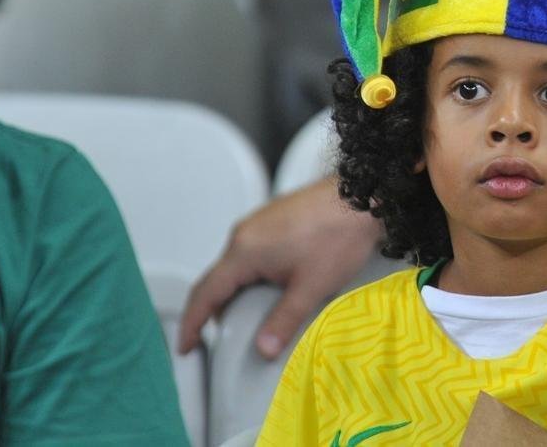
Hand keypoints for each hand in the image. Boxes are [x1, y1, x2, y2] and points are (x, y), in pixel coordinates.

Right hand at [177, 175, 381, 358]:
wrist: (363, 197)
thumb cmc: (339, 234)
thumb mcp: (311, 286)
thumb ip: (283, 320)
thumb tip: (262, 349)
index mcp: (244, 251)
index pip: (205, 293)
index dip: (191, 323)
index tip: (184, 345)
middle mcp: (244, 234)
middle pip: (217, 279)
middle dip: (212, 310)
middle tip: (212, 338)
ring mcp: (258, 224)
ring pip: (234, 265)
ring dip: (233, 292)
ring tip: (243, 318)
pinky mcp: (272, 219)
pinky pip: (249, 252)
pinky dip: (248, 275)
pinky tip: (267, 289)